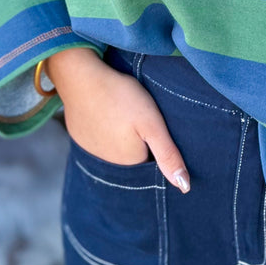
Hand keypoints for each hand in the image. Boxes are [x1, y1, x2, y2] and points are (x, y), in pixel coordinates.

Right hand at [46, 46, 190, 191]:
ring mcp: (91, 152)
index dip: (156, 145)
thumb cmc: (121, 98)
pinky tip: (108, 114)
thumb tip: (185, 187)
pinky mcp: (80, 138)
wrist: (81, 77)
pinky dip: (106, 131)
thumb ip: (168, 155)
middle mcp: (109, 164)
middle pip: (133, 157)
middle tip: (138, 117)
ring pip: (116, 149)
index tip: (154, 127)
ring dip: (122, 138)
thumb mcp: (152, 124)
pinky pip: (99, 140)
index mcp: (130, 163)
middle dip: (140, 143)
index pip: (152, 163)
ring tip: (124, 114)